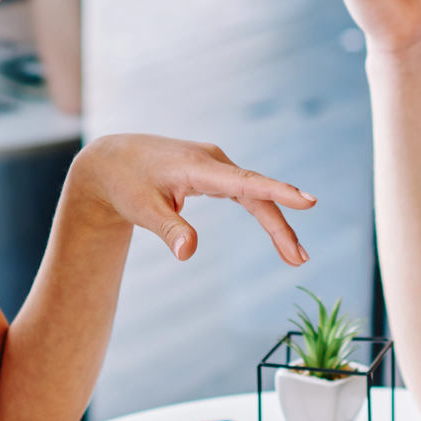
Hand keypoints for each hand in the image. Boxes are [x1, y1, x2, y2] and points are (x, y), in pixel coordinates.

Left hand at [71, 133, 316, 264]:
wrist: (111, 160)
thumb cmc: (126, 184)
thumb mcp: (142, 209)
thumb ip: (169, 229)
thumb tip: (188, 254)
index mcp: (198, 167)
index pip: (246, 182)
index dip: (278, 192)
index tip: (308, 201)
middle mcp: (213, 161)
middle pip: (257, 194)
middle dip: (280, 227)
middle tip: (299, 259)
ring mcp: (215, 166)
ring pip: (254, 194)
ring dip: (276, 223)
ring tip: (294, 256)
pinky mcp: (213, 173)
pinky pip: (245, 193)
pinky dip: (262, 212)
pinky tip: (278, 234)